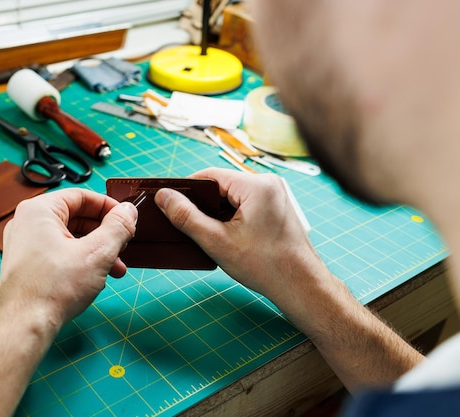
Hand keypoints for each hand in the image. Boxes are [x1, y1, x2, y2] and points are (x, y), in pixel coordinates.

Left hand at [0, 188, 137, 327]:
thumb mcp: (97, 253)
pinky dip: (80, 261)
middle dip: (105, 234)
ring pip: (70, 238)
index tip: (126, 220)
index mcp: (40, 210)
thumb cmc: (53, 289)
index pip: (82, 196)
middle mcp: (28, 223)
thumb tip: (129, 211)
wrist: (24, 325)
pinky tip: (95, 278)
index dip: (109, 207)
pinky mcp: (27, 265)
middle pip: (76, 217)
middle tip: (123, 246)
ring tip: (114, 269)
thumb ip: (118, 227)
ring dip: (96, 251)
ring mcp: (24, 245)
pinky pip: (59, 253)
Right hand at [154, 168, 319, 303]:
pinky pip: (245, 205)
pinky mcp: (276, 208)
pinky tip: (223, 235)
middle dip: (202, 204)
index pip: (210, 176)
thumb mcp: (217, 241)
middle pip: (221, 186)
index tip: (169, 202)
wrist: (300, 286)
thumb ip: (186, 217)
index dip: (187, 189)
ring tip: (205, 233)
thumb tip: (164, 197)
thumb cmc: (266, 265)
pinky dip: (230, 217)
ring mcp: (275, 196)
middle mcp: (269, 184)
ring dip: (216, 213)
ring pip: (232, 197)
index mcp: (257, 185)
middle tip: (185, 224)